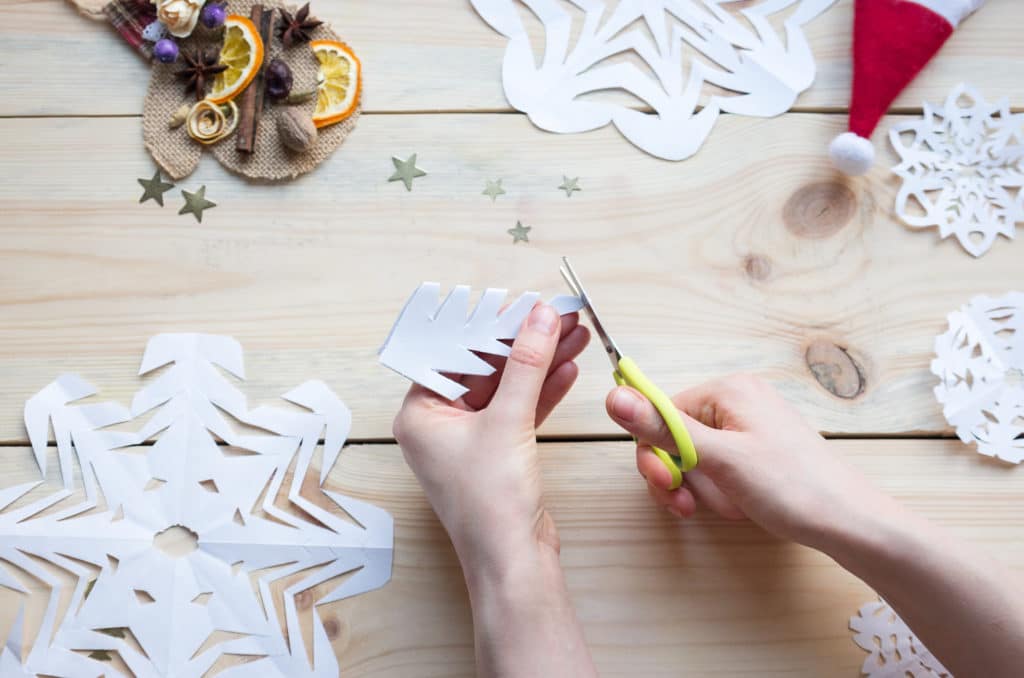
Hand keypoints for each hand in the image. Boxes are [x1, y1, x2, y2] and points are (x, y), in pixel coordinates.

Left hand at [393, 304, 589, 571]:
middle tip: (556, 314)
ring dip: (540, 362)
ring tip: (574, 333)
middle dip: (523, 342)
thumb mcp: (508, 420)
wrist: (514, 562)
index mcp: (420, 414)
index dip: (489, 325)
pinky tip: (567, 367)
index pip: (453, 353)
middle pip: (483, 367)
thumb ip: (526, 363)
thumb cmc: (491, 503)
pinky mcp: (498, 453)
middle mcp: (439, 425)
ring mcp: (469, 440)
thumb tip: (539, 318)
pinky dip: (543, 390)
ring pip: (506, 387)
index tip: (522, 303)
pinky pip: (519, 410)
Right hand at [606, 374, 882, 547]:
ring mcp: (749, 425)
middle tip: (687, 505)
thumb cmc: (791, 487)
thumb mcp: (719, 459)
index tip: (667, 486)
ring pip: (693, 455)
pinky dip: (717, 490)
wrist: (849, 522)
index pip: (660, 413)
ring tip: (722, 507)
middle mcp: (737, 400)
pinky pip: (717, 465)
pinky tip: (735, 505)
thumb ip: (663, 429)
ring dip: (698, 488)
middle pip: (674, 434)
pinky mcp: (757, 449)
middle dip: (676, 475)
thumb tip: (613, 396)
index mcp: (727, 389)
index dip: (655, 453)